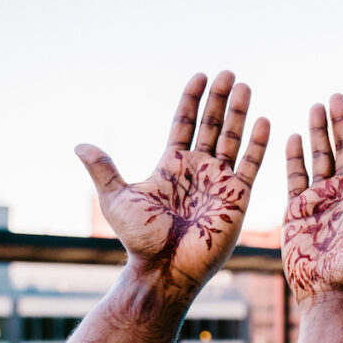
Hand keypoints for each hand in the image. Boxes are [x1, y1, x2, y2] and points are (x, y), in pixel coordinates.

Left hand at [75, 71, 269, 295]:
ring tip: (244, 86)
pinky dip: (257, 144)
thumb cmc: (140, 240)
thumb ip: (104, 170)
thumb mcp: (116, 199)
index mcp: (172, 165)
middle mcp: (199, 170)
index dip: (192, 100)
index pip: (184, 124)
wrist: (165, 269)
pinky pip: (251, 165)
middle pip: (212, 125)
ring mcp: (220, 182)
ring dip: (239, 113)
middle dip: (220, 100)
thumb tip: (79, 145)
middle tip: (228, 74)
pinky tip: (262, 120)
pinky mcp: (238, 198)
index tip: (200, 76)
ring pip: (233, 139)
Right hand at [282, 95, 342, 305]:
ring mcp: (322, 201)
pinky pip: (295, 176)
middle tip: (337, 95)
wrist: (334, 295)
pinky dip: (294, 155)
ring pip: (320, 157)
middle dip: (341, 122)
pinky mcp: (297, 211)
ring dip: (318, 132)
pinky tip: (292, 135)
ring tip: (316, 106)